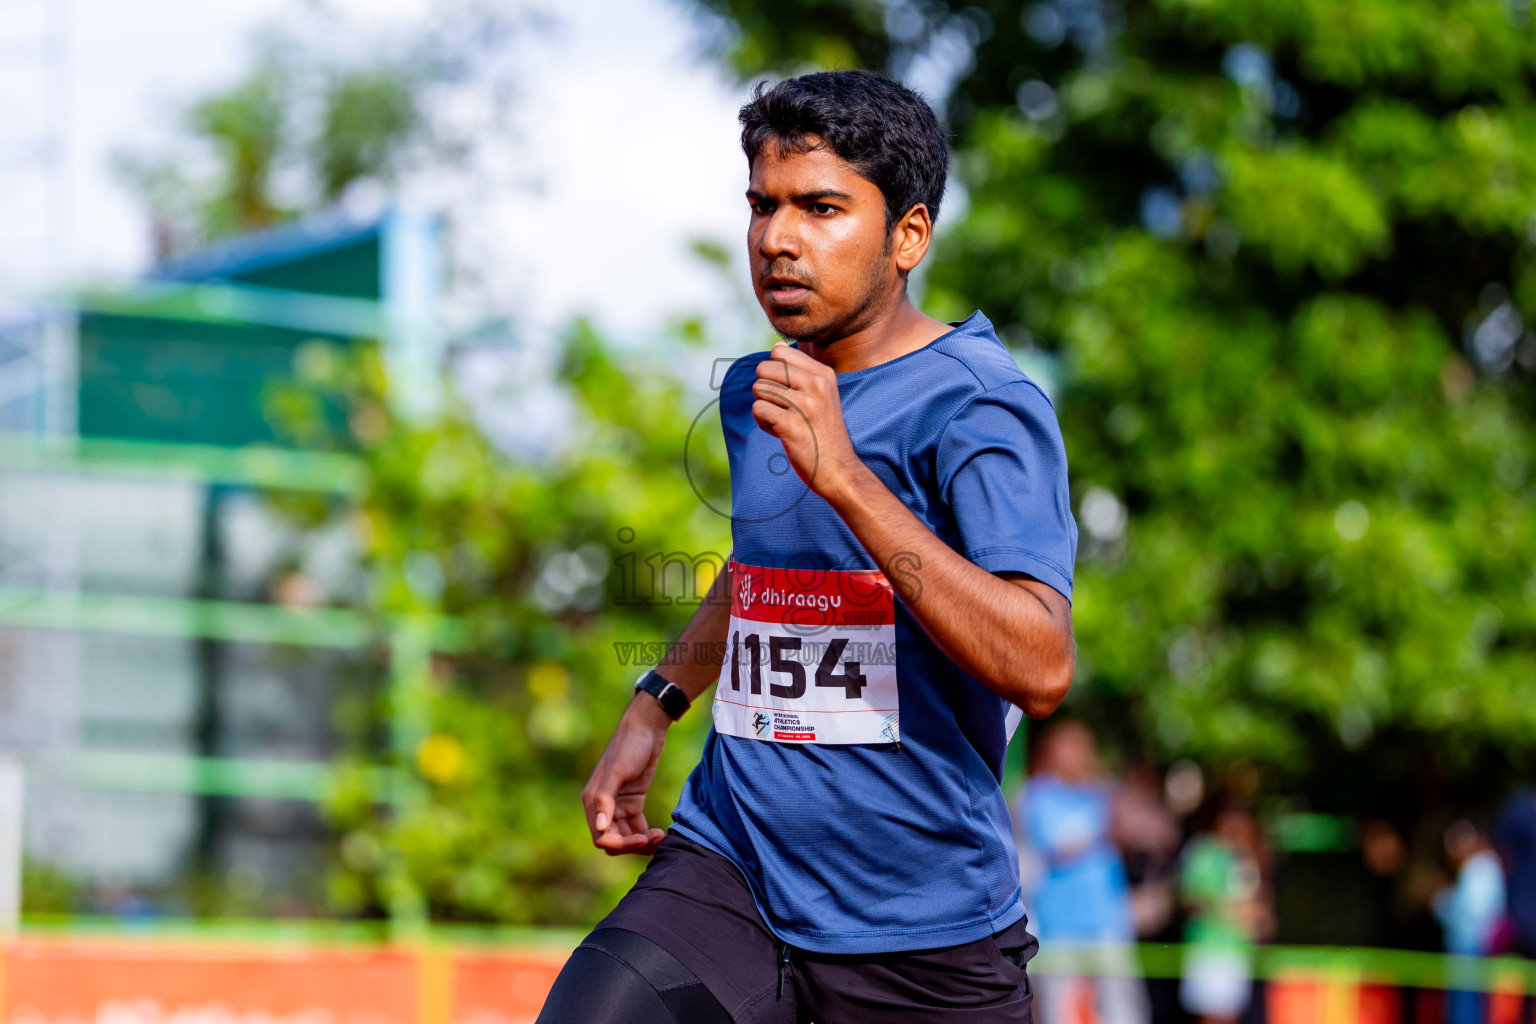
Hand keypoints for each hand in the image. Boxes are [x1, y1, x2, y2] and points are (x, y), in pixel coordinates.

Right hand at [581, 694, 670, 854]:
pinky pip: (637, 828)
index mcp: (593, 801)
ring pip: (627, 837)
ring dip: (642, 842)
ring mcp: (619, 806)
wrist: (647, 728)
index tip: (643, 839)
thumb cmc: (629, 747)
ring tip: (662, 836)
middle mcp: (603, 807)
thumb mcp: (618, 772)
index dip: (621, 844)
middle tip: (656, 839)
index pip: (601, 837)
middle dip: (633, 845)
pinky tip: (661, 833)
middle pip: (615, 840)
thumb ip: (605, 800)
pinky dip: (647, 834)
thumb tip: (599, 828)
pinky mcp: (633, 802)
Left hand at [752, 342, 865, 502]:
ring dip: (764, 408)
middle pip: (764, 368)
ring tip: (784, 422)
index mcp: (823, 374)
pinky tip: (781, 433)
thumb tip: (776, 347)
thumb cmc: (824, 433)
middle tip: (783, 409)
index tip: (788, 392)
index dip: (774, 372)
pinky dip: (763, 423)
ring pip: (759, 388)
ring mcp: (804, 404)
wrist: (839, 470)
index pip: (779, 351)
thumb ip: (801, 372)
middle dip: (765, 389)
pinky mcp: (791, 424)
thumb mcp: (822, 396)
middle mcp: (816, 384)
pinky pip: (758, 409)